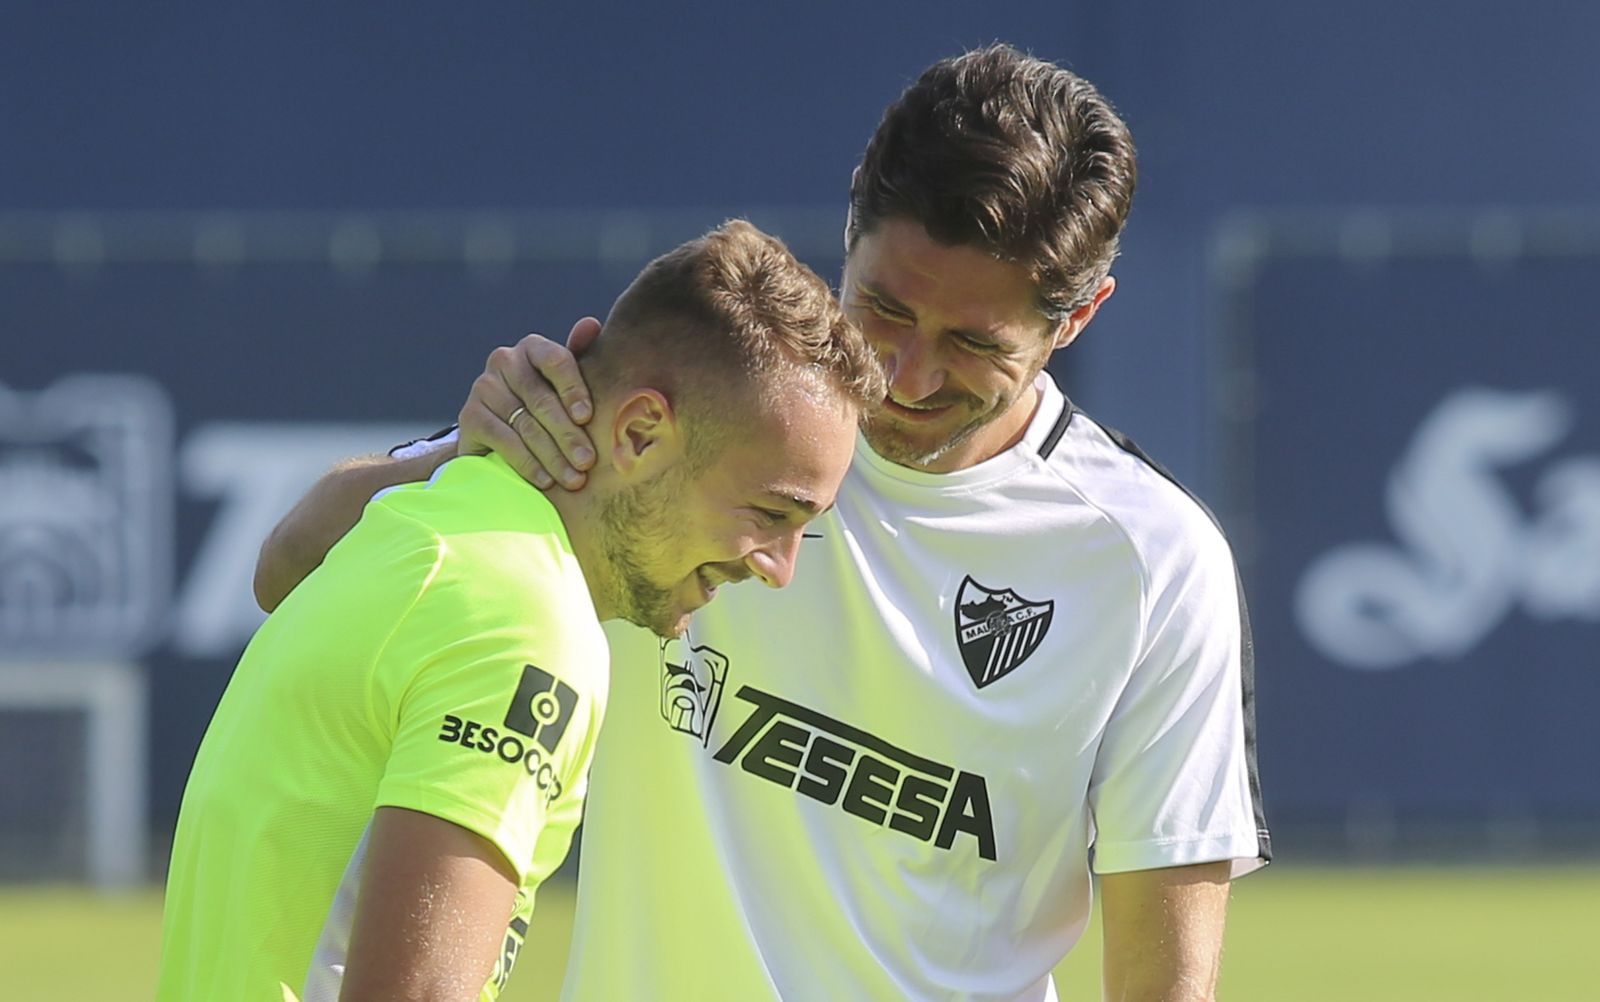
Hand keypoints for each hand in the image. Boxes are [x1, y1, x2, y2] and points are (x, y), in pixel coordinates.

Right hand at [458, 317, 600, 489]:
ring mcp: (483, 387)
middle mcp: (504, 361)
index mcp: (533, 347)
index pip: (556, 360)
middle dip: (568, 435)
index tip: (587, 417)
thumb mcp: (565, 383)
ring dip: (553, 456)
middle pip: (542, 399)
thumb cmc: (546, 403)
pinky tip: (544, 480)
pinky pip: (503, 441)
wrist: (500, 430)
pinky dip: (526, 463)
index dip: (573, 388)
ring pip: (525, 425)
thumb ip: (580, 356)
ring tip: (573, 479)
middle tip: (587, 462)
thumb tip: (590, 324)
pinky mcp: (469, 416)